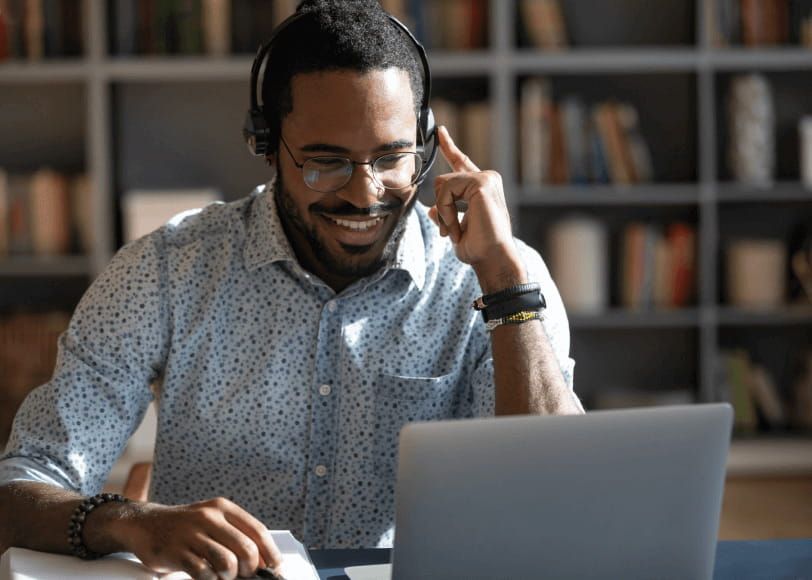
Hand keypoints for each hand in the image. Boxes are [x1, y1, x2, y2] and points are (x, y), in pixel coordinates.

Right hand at [121, 497, 282, 578]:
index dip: (270, 553)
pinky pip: (204, 573)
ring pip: (227, 562)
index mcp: (223, 508)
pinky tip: (207, 576)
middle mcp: (209, 517)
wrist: (145, 524)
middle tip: (243, 574)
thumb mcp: (212, 520)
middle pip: (246, 549)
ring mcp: (192, 534)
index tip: (275, 568)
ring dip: (229, 576)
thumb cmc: (186, 526)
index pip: (258, 530)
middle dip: (250, 568)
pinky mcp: (176, 552)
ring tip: (222, 575)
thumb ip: (235, 534)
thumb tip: (263, 561)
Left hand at [428, 126, 525, 291]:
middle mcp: (486, 179)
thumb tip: (432, 210)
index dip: (449, 147)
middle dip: (440, 209)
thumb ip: (445, 215)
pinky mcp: (482, 182)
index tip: (440, 131)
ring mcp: (486, 178)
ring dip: (443, 213)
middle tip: (450, 233)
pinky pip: (447, 190)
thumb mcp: (455, 231)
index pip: (461, 162)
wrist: (492, 258)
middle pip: (442, 180)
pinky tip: (456, 226)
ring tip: (455, 231)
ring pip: (442, 185)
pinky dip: (446, 211)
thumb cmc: (479, 249)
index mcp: (480, 188)